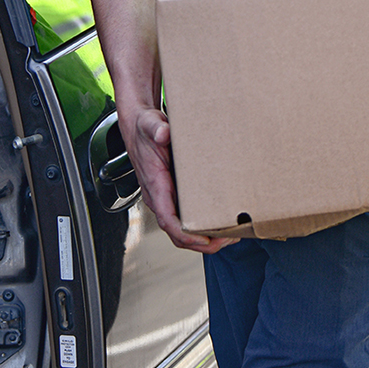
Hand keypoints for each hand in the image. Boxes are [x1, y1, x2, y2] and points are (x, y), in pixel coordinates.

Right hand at [120, 103, 239, 253]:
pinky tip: (221, 222)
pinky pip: (185, 219)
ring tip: (230, 236)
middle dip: (202, 243)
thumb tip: (163, 133)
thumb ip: (156, 128)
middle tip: (229, 239)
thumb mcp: (149, 124)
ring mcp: (166, 199)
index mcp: (155, 186)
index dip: (186, 235)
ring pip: (182, 230)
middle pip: (178, 233)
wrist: (138, 128)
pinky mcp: (172, 196)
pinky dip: (202, 227)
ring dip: (205, 238)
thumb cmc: (144, 130)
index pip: (167, 220)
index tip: (205, 239)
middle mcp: (159, 198)